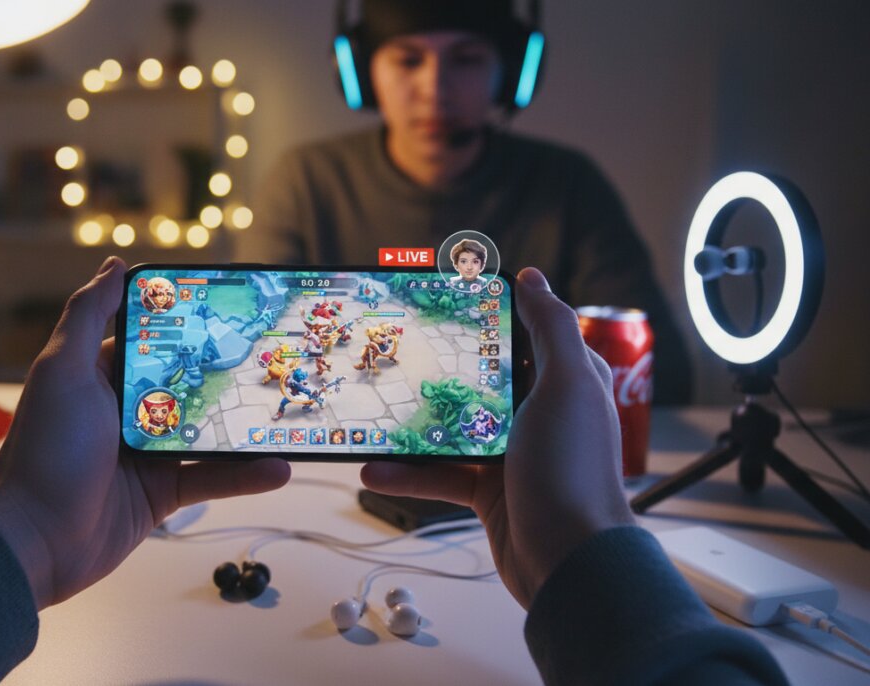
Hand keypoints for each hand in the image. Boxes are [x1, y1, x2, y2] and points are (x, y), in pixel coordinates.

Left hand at [0, 257, 290, 609]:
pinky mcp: (160, 495)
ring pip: (206, 432)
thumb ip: (88, 316)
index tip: (233, 308)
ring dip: (245, 426)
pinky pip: (209, 478)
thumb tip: (115, 264)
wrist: (32, 541)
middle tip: (276, 357)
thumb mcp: (63, 372)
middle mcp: (125, 412)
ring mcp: (145, 454)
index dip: (189, 325)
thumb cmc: (44, 450)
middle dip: (228, 373)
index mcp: (100, 376)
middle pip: (187, 384)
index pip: (152, 341)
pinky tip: (278, 467)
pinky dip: (244, 474)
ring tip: (287, 411)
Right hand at [360, 268, 633, 607]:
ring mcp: (512, 453)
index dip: (486, 312)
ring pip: (452, 427)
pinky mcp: (489, 491)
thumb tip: (532, 278)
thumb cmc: (573, 468)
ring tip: (372, 413)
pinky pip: (441, 473)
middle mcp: (539, 411)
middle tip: (391, 348)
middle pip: (480, 377)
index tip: (441, 297)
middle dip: (436, 365)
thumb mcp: (567, 385)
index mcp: (565, 379)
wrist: (569, 562)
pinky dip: (408, 473)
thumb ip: (551, 329)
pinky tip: (373, 471)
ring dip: (411, 425)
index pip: (525, 332)